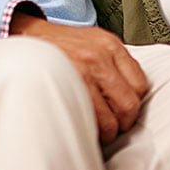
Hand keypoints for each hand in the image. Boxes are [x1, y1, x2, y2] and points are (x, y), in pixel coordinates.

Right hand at [10, 13, 148, 143]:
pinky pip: (89, 122)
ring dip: (106, 132)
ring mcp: (82, 73)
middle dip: (122, 122)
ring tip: (96, 129)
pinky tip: (83, 125)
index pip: (140, 85)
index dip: (133, 103)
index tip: (123, 109)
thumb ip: (115, 64)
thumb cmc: (62, 45)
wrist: (28, 37)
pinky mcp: (65, 87)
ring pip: (110, 120)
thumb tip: (132, 96)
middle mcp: (99, 57)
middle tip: (112, 125)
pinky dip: (90, 131)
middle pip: (129, 105)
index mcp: (111, 45)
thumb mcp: (94, 42)